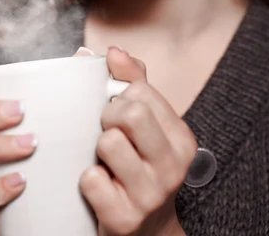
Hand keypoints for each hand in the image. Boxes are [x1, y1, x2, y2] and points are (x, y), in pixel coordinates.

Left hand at [79, 47, 195, 235]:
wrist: (146, 231)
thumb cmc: (140, 165)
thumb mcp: (148, 124)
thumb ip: (133, 82)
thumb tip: (114, 50)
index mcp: (182, 138)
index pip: (141, 90)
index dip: (119, 96)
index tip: (117, 110)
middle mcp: (173, 166)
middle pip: (130, 112)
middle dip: (108, 116)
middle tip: (107, 131)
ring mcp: (151, 195)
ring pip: (109, 142)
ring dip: (97, 148)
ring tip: (105, 160)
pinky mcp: (125, 219)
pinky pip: (91, 180)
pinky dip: (87, 180)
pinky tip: (99, 186)